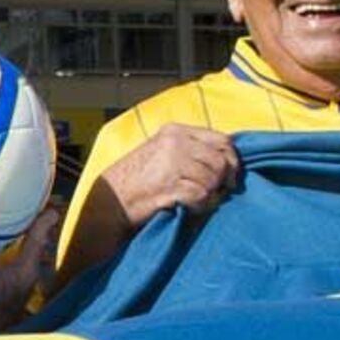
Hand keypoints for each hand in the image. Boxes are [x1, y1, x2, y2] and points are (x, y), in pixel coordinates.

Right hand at [101, 123, 239, 229]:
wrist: (107, 202)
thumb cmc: (136, 180)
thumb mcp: (161, 152)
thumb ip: (190, 150)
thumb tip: (227, 160)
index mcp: (174, 131)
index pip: (221, 140)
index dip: (232, 160)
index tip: (231, 176)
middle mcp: (175, 143)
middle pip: (220, 161)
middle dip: (223, 180)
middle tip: (217, 193)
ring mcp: (172, 163)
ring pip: (213, 179)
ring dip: (211, 194)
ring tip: (198, 200)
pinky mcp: (170, 186)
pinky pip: (202, 196)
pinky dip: (201, 206)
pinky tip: (189, 207)